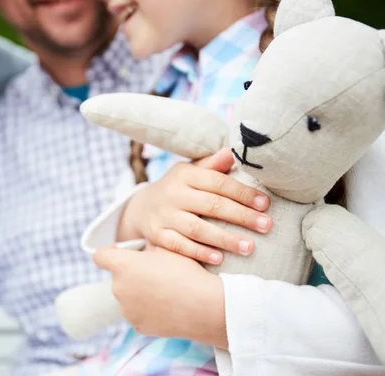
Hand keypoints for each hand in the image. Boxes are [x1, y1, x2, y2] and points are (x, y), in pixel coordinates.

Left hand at [93, 245, 227, 348]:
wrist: (204, 306)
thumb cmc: (186, 272)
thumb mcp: (166, 247)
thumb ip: (147, 246)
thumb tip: (142, 249)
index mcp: (122, 266)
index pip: (100, 256)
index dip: (109, 253)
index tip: (121, 253)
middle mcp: (118, 289)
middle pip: (117, 277)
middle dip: (131, 274)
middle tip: (155, 273)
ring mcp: (127, 310)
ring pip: (128, 297)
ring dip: (139, 293)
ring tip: (164, 291)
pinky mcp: (137, 326)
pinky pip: (138, 313)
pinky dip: (148, 310)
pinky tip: (167, 306)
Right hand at [117, 148, 272, 264]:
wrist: (141, 207)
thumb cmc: (178, 188)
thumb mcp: (191, 171)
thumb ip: (213, 164)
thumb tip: (235, 150)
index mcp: (185, 174)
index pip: (218, 182)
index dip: (243, 193)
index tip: (265, 204)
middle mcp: (173, 194)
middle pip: (211, 205)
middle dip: (241, 216)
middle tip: (266, 226)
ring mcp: (164, 215)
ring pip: (196, 228)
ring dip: (224, 238)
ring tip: (249, 247)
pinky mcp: (157, 235)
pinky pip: (179, 245)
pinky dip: (199, 252)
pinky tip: (219, 258)